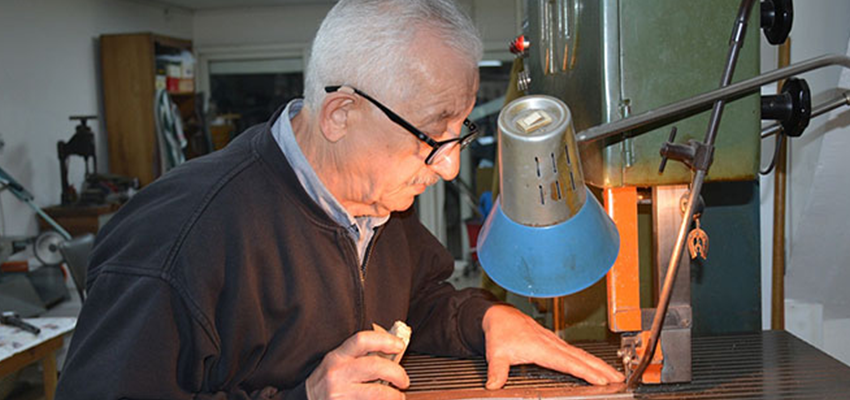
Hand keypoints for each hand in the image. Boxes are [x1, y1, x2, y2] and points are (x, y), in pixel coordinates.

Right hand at [306, 330, 409, 399]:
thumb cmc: (326, 384)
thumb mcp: (337, 365)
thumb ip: (360, 358)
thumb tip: (392, 352)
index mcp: (336, 357)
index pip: (362, 340)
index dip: (385, 340)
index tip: (400, 345)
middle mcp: (336, 374)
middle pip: (374, 366)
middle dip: (397, 372)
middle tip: (404, 380)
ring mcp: (339, 394)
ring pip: (377, 392)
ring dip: (394, 395)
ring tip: (398, 396)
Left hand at [481, 305, 624, 389]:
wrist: (500, 316)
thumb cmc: (501, 331)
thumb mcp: (496, 352)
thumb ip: (497, 371)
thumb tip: (493, 385)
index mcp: (542, 348)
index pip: (568, 363)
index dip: (585, 372)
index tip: (601, 379)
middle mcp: (552, 344)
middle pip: (582, 358)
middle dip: (602, 369)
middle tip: (620, 380)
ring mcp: (555, 343)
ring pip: (582, 355)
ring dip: (599, 365)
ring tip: (615, 376)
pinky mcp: (555, 343)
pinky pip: (576, 353)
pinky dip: (590, 360)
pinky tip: (596, 367)